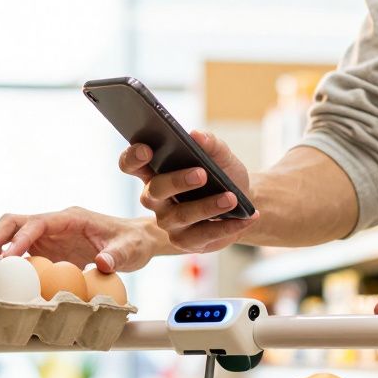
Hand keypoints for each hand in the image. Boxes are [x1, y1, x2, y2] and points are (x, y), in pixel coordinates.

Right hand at [0, 207, 160, 272]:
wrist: (136, 242)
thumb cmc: (132, 243)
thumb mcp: (130, 251)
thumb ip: (116, 256)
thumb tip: (102, 264)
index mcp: (71, 218)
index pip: (38, 222)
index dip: (20, 237)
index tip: (7, 256)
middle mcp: (55, 223)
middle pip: (15, 222)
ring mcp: (49, 235)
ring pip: (11, 233)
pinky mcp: (47, 248)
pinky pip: (18, 249)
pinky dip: (2, 258)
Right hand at [120, 130, 259, 253]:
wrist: (243, 202)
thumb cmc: (223, 175)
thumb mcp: (221, 156)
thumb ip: (210, 144)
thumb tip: (197, 135)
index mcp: (155, 171)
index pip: (131, 164)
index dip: (133, 157)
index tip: (147, 149)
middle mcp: (155, 198)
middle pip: (155, 190)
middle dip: (177, 181)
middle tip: (202, 174)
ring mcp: (168, 222)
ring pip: (182, 215)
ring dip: (208, 207)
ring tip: (232, 198)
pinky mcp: (184, 242)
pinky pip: (203, 235)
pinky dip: (227, 226)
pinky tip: (246, 218)